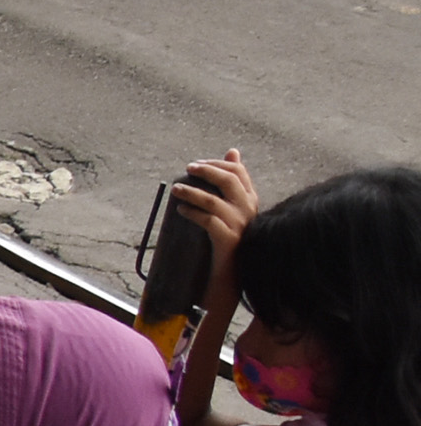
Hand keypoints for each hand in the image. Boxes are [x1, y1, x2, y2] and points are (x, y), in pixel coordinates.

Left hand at [173, 149, 258, 296]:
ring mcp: (240, 225)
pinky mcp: (229, 240)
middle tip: (187, 168)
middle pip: (229, 180)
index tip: (197, 163)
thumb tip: (233, 150)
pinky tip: (181, 210)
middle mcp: (248, 210)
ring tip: (175, 190)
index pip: (239, 172)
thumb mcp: (230, 209)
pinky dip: (193, 212)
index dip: (218, 163)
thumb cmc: (227, 239)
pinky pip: (209, 221)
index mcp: (250, 200)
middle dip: (207, 171)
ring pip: (214, 201)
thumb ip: (229, 184)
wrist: (231, 275)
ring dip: (191, 192)